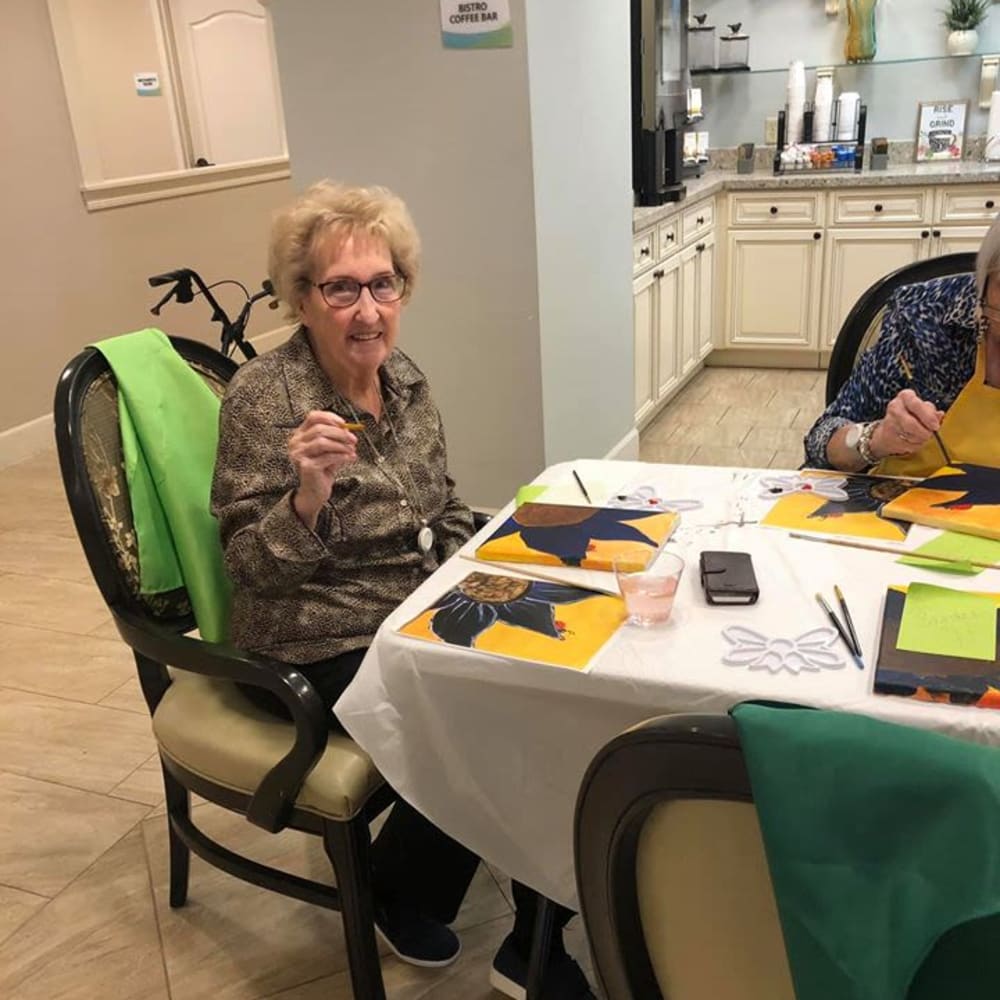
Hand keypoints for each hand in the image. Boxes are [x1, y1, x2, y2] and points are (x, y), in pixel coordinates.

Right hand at [288, 411, 357, 526]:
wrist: (314, 492)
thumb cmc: (322, 469)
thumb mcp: (329, 450)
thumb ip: (336, 438)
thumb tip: (349, 430)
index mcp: (299, 435)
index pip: (313, 417)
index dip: (330, 417)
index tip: (345, 424)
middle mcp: (295, 443)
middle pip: (320, 429)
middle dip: (340, 433)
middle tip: (354, 439)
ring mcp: (299, 455)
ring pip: (322, 442)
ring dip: (341, 445)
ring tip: (352, 450)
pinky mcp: (306, 467)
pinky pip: (327, 457)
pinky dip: (341, 456)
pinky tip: (350, 458)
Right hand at [872, 389, 943, 457]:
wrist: (890, 428)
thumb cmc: (911, 415)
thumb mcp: (923, 408)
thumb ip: (932, 412)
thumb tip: (939, 415)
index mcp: (905, 396)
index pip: (916, 405)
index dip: (928, 417)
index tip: (935, 426)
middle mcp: (895, 407)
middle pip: (911, 423)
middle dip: (924, 432)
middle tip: (930, 434)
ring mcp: (889, 422)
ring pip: (908, 435)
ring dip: (919, 439)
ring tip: (921, 436)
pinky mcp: (886, 436)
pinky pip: (905, 444)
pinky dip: (912, 445)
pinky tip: (913, 440)